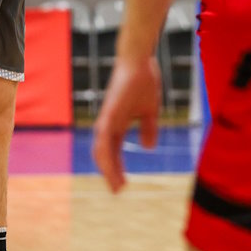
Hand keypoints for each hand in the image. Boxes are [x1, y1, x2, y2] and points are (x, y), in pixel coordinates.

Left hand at [92, 54, 161, 192]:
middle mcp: (108, 123)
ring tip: (116, 185)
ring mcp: (107, 118)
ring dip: (107, 169)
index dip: (117, 168)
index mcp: (117, 124)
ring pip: (101, 149)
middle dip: (110, 173)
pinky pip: (105, 138)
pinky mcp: (109, 113)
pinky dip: (106, 153)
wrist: (139, 61)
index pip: (113, 151)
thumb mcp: (149, 111)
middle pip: (104, 154)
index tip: (122, 184)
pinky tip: (110, 166)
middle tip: (117, 190)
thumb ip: (148, 128)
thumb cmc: (143, 81)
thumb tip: (148, 147)